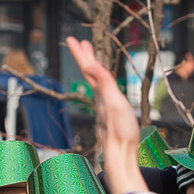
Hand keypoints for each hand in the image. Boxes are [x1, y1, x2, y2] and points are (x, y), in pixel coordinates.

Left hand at [66, 37, 144, 193]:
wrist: (121, 154)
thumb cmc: (120, 130)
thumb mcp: (114, 101)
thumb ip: (104, 82)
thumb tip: (89, 65)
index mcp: (100, 92)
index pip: (87, 67)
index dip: (80, 53)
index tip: (72, 38)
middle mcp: (99, 97)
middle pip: (89, 72)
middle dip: (84, 56)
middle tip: (79, 42)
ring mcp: (104, 105)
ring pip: (95, 81)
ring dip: (92, 67)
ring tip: (90, 59)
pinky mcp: (110, 113)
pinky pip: (103, 91)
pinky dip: (101, 81)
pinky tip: (103, 85)